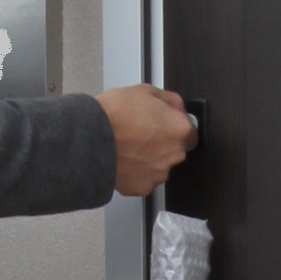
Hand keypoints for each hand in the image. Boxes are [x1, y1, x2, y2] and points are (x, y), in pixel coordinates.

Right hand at [100, 85, 196, 199]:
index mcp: (179, 130)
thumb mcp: (145, 91)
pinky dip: (135, 172)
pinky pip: (143, 179)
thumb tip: (178, 107)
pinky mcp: (142, 187)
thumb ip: (170, 101)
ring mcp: (159, 174)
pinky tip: (122, 160)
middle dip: (162, 143)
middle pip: (175, 150)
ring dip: (149, 158)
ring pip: (159, 166)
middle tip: (140, 133)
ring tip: (127, 147)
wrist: (89, 140)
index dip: (175, 127)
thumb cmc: (114, 115)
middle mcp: (174, 154)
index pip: (190, 132)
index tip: (164, 124)